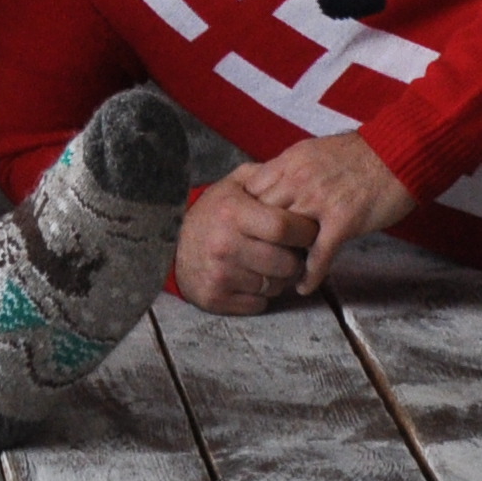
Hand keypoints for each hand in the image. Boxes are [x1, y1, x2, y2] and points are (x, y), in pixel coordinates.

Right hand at [173, 178, 317, 314]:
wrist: (172, 246)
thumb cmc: (213, 213)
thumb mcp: (234, 185)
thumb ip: (265, 177)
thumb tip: (298, 177)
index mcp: (232, 212)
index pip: (283, 228)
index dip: (304, 231)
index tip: (309, 230)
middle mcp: (224, 245)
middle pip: (285, 263)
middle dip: (296, 259)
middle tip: (292, 251)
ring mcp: (219, 275)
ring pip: (274, 286)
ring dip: (279, 278)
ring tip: (270, 263)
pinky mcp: (215, 298)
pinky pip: (259, 303)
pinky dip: (261, 294)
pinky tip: (252, 277)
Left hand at [222, 133, 414, 294]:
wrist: (398, 153)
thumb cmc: (361, 154)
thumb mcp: (315, 152)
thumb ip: (293, 171)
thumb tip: (275, 189)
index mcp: (291, 162)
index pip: (252, 190)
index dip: (245, 212)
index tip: (245, 230)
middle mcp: (299, 180)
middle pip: (261, 215)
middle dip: (257, 238)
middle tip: (256, 259)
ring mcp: (319, 201)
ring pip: (285, 236)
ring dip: (280, 258)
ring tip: (277, 275)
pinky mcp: (342, 221)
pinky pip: (318, 255)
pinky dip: (309, 275)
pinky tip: (304, 287)